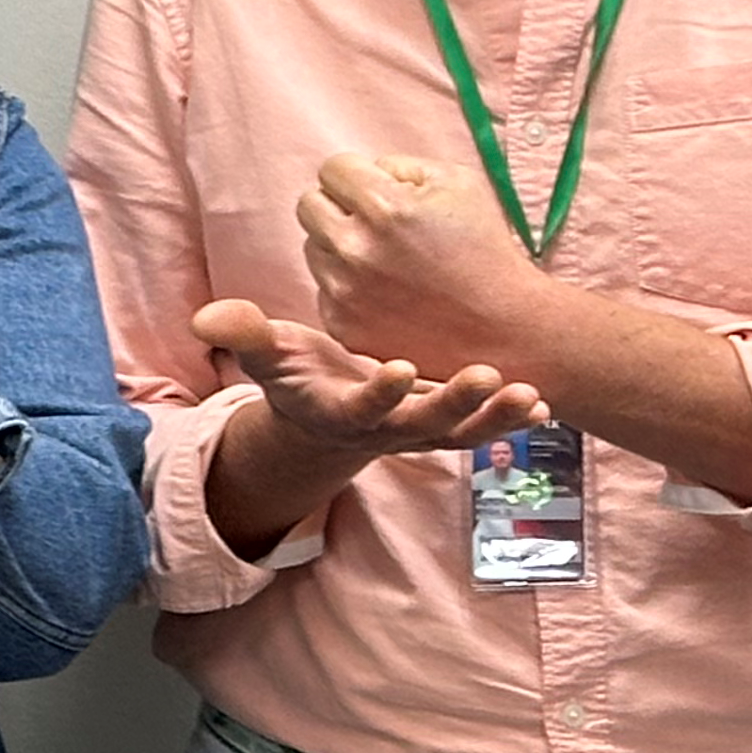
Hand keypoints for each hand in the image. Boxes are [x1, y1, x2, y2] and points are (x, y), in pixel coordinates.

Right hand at [193, 299, 546, 460]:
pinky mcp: (447, 428)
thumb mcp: (269, 356)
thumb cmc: (299, 375)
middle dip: (456, 404)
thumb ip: (244, 335)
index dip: (377, 393)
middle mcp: (386, 431)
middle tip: (487, 376)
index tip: (395, 368)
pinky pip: (484, 431)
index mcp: (341, 412)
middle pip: (424, 426)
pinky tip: (544, 406)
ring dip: (497, 419)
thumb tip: (207, 318)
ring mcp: (421, 433)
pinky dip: (514, 423)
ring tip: (529, 395)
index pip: (361, 408)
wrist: (326, 418)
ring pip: (463, 434)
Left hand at [294, 152, 544, 376]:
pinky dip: (347, 286)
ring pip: (313, 247)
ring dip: (341, 246)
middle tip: (374, 221)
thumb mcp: (458, 184)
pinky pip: (324, 289)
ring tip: (388, 260)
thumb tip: (365, 171)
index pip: (331, 170)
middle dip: (338, 205)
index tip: (374, 189)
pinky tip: (387, 292)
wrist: (503, 326)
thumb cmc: (484, 248)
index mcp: (384, 208)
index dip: (355, 175)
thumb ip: (401, 166)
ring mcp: (344, 292)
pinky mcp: (341, 325)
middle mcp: (355, 249)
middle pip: (309, 205)